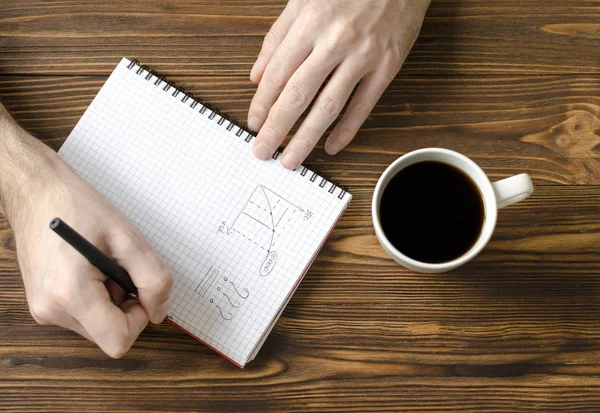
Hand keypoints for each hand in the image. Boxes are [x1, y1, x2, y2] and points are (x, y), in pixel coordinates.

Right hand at [0, 114, 173, 357]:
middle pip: (109, 335)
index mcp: (71, 295)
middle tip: (119, 267)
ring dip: (111, 301)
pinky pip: (84, 315)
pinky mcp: (43, 305)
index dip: (139, 319)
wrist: (36, 192)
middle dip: (124, 306)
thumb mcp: (129, 238)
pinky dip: (96, 297)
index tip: (140, 290)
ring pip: (98, 326)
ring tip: (102, 264)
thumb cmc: (78, 207)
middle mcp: (52, 310)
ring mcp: (44, 310)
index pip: (118, 341)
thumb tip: (159, 311)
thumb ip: (153, 278)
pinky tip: (90, 268)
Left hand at [248, 0, 430, 168]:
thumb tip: (257, 74)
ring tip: (291, 158)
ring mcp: (363, 55)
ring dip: (307, 137)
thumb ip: (278, 37)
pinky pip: (364, 105)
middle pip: (299, 95)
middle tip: (263, 151)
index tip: (254, 124)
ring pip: (329, 105)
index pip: (278, 73)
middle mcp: (335, 40)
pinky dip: (347, 129)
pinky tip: (332, 146)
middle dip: (277, 128)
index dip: (262, 103)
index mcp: (310, 21)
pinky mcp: (387, 66)